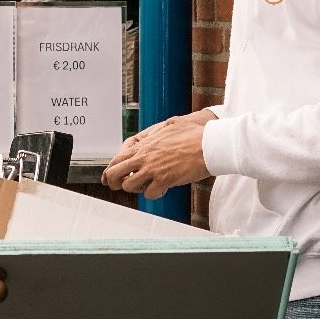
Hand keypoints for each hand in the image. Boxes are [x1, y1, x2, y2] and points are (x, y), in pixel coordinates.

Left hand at [102, 110, 217, 198]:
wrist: (210, 143)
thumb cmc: (194, 133)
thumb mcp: (171, 124)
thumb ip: (157, 132)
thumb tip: (150, 136)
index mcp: (144, 145)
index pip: (117, 159)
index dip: (110, 170)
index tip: (109, 178)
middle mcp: (145, 157)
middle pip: (115, 174)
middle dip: (114, 182)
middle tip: (120, 185)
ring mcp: (153, 169)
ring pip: (129, 186)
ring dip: (136, 188)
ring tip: (147, 185)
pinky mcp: (164, 180)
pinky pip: (150, 194)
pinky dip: (154, 194)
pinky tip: (162, 189)